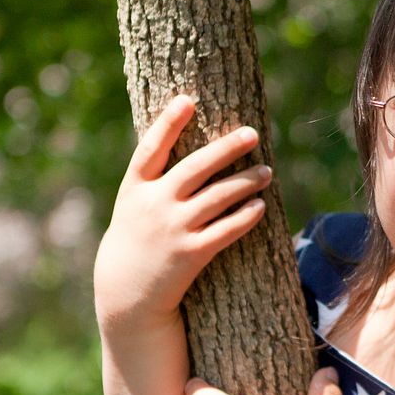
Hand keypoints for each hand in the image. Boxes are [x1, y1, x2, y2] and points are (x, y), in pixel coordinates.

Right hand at [94, 94, 270, 329]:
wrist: (127, 294)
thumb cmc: (136, 242)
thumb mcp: (133, 206)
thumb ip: (154, 179)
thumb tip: (190, 149)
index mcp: (134, 189)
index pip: (151, 149)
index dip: (168, 123)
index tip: (187, 100)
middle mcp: (153, 205)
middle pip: (195, 167)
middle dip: (226, 148)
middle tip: (253, 134)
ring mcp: (172, 229)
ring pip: (218, 197)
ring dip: (246, 181)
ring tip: (267, 171)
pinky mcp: (191, 254)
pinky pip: (226, 230)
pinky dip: (246, 217)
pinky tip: (260, 206)